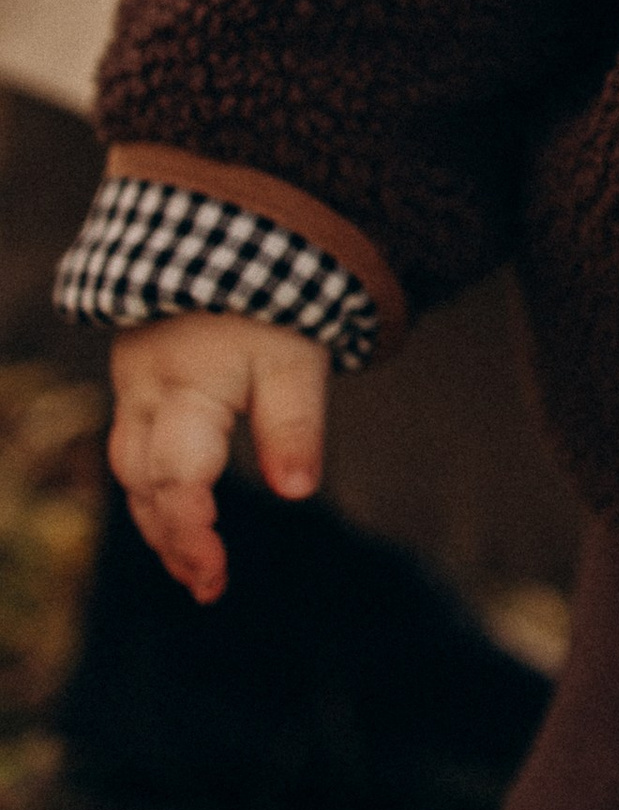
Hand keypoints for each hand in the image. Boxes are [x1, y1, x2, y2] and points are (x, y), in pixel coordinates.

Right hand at [107, 318, 329, 604]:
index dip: (191, 535)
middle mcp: (145, 391)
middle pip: (144, 485)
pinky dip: (153, 485)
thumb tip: (296, 493)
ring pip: (131, 469)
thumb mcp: (295, 354)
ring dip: (159, 518)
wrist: (224, 223)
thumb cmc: (267, 292)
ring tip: (196, 563)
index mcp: (184, 389)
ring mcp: (134, 384)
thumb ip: (293, 423)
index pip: (176, 481)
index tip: (215, 576)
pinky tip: (180, 507)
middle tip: (208, 586)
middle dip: (171, 540)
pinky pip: (133, 444)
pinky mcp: (139, 377)